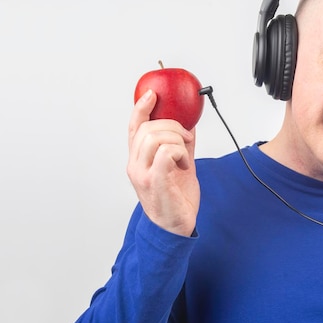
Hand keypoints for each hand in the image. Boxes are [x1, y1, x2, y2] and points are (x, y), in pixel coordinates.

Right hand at [127, 89, 199, 235]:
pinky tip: (184, 164)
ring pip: (156, 137)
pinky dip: (180, 152)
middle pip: (147, 128)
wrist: (175, 227)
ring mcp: (142, 174)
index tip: (152, 94)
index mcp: (139, 159)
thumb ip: (181, 145)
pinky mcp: (154, 182)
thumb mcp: (180, 165)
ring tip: (185, 155)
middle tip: (186, 138)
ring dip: (177, 140)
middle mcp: (135, 164)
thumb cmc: (176, 198)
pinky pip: (166, 153)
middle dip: (172, 125)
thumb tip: (189, 125)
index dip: (141, 108)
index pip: (134, 127)